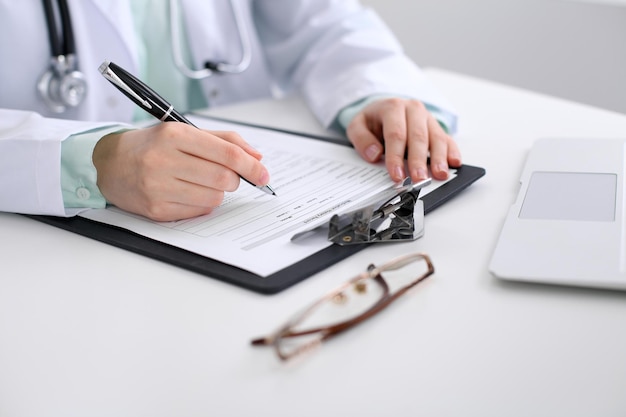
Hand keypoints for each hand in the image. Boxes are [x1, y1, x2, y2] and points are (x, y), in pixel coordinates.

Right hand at [92, 122, 269, 220]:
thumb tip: (256, 157)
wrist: (110, 163)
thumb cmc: (152, 146)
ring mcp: (158, 187)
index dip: (251, 166)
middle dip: (234, 179)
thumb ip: (224, 141)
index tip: (263, 174)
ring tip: (200, 181)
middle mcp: (164, 160)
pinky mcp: (156, 210)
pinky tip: (186, 192)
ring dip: (217, 192)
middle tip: (226, 175)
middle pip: (224, 178)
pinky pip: (198, 212)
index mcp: (175, 136)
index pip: (227, 154)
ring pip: (214, 198)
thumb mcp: (184, 131)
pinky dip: (202, 203)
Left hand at [346, 98, 461, 182]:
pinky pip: (447, 138)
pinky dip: (452, 151)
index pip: (396, 134)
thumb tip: (374, 154)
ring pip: (436, 137)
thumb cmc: (372, 120)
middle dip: (419, 161)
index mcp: (393, 107)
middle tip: (419, 179)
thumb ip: (361, 139)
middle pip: (418, 137)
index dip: (396, 157)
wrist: (384, 109)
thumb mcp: (357, 125)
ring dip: (439, 158)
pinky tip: (454, 162)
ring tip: (439, 174)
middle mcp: (413, 110)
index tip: (397, 176)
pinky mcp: (436, 127)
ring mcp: (427, 118)